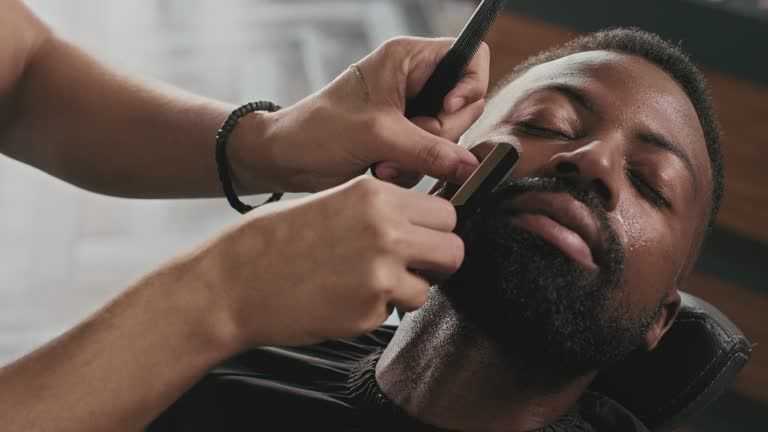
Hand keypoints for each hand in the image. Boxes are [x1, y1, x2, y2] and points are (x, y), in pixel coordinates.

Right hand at [192, 176, 463, 346]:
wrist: (233, 282)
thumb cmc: (274, 240)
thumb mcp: (332, 201)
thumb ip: (380, 209)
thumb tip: (422, 224)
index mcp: (376, 194)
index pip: (445, 212)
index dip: (434, 230)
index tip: (420, 240)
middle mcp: (386, 229)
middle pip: (454, 249)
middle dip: (436, 261)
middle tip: (408, 267)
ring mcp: (381, 272)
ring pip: (429, 287)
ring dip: (406, 291)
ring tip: (364, 285)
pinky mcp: (370, 311)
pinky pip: (395, 314)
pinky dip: (375, 312)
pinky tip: (341, 300)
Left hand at [230, 37, 488, 192]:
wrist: (285, 159)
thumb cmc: (318, 129)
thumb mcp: (378, 136)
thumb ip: (429, 150)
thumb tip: (469, 166)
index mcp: (407, 59)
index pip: (469, 57)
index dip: (469, 86)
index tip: (447, 110)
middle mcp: (413, 81)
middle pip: (463, 106)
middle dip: (439, 136)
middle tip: (406, 147)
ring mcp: (409, 111)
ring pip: (448, 138)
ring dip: (421, 159)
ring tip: (383, 163)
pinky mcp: (403, 138)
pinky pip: (430, 156)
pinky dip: (410, 169)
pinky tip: (380, 169)